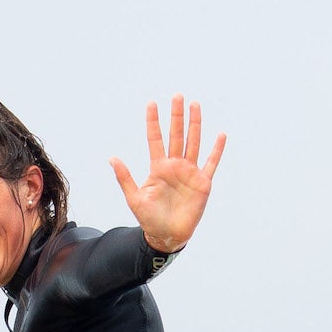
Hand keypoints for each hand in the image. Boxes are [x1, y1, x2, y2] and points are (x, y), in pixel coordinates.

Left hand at [110, 95, 225, 253]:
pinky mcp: (203, 183)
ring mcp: (190, 172)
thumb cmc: (149, 218)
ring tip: (195, 105)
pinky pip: (211, 163)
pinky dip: (216, 150)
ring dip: (194, 125)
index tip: (152, 103)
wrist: (167, 235)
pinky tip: (220, 135)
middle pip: (176, 135)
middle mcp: (175, 166)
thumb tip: (112, 158)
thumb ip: (125, 177)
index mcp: (158, 167)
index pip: (155, 139)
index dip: (153, 122)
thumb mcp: (134, 198)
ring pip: (193, 143)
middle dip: (176, 116)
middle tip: (177, 96)